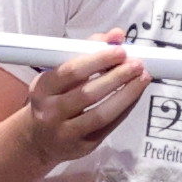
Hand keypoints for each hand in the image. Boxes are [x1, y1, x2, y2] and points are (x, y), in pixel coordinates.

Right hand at [22, 33, 148, 161]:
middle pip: (88, 94)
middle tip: (137, 64)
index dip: (98, 60)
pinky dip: (125, 109)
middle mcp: (50, 112)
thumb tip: (116, 35)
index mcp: (42, 89)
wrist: (39, 140)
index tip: (120, 51)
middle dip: (116, 77)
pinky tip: (135, 95)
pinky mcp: (82, 147)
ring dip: (126, 95)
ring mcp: (65, 133)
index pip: (71, 72)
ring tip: (143, 78)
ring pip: (101, 114)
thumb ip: (86, 50)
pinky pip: (108, 127)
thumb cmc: (54, 99)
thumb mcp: (59, 74)